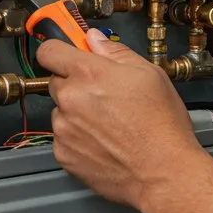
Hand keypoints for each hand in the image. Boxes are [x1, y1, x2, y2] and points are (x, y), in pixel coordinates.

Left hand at [36, 30, 207, 210]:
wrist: (163, 172)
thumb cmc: (162, 126)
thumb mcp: (150, 74)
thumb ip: (116, 52)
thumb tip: (96, 40)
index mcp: (88, 73)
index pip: (49, 51)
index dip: (58, 51)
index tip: (65, 55)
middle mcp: (70, 99)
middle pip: (56, 81)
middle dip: (75, 84)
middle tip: (103, 95)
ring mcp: (64, 129)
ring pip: (61, 112)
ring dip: (77, 113)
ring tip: (110, 124)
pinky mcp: (64, 154)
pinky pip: (64, 138)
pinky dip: (78, 138)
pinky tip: (104, 141)